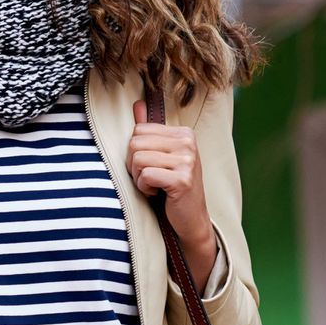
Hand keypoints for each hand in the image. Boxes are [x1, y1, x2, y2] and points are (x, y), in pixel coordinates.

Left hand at [129, 100, 216, 289]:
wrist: (191, 219)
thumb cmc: (173, 187)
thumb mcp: (162, 156)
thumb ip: (149, 131)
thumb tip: (137, 105)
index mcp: (184, 133)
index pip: (139, 130)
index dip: (136, 151)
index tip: (151, 166)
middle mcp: (188, 143)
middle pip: (135, 143)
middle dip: (134, 165)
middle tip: (150, 178)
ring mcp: (187, 161)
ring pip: (137, 159)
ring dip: (138, 178)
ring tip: (154, 185)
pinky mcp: (182, 180)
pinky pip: (145, 176)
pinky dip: (144, 188)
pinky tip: (157, 193)